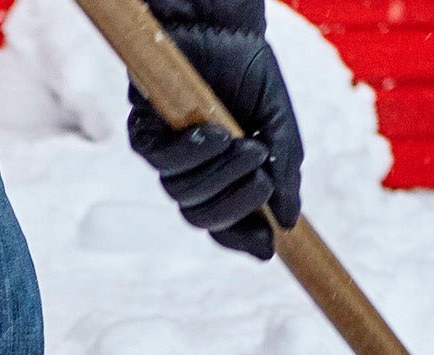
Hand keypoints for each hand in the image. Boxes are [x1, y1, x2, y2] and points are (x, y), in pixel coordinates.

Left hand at [125, 0, 303, 259]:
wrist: (224, 27)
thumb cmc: (250, 74)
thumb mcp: (278, 126)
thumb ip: (284, 172)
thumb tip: (290, 222)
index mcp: (224, 178)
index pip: (226, 225)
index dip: (243, 241)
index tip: (268, 247)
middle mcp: (192, 172)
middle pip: (200, 218)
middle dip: (235, 206)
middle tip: (263, 178)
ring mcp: (166, 154)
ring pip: (180, 194)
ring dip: (218, 175)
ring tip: (247, 144)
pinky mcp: (142, 130)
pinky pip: (157, 160)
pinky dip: (188, 153)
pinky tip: (213, 134)